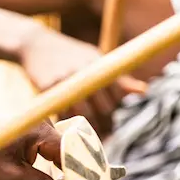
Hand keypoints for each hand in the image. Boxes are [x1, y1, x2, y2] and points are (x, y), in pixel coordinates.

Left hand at [0, 113, 69, 179]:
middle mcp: (45, 125)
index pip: (72, 156)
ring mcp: (41, 128)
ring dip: (70, 175)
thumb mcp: (9, 176)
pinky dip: (60, 169)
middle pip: (72, 155)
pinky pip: (55, 152)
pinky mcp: (36, 134)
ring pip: (65, 155)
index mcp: (40, 131)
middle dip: (80, 179)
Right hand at [19, 27, 146, 135]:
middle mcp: (84, 71)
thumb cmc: (70, 53)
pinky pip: (62, 113)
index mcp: (98, 63)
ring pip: (84, 114)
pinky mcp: (48, 87)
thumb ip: (118, 76)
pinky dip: (67, 123)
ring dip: (87, 129)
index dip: (115, 111)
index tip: (111, 121)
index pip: (116, 96)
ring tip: (86, 135)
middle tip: (101, 132)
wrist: (35, 43)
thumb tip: (144, 90)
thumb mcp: (94, 58)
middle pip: (103, 108)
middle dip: (104, 123)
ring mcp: (65, 79)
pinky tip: (68, 126)